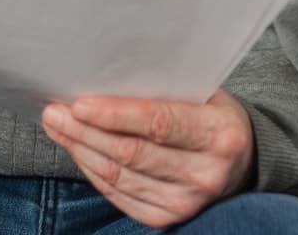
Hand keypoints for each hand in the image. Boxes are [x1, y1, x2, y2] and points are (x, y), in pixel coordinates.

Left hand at [41, 90, 254, 227]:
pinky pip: (119, 194)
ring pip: (119, 176)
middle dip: (85, 131)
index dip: (115, 114)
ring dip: (81, 150)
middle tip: (54, 112)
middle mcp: (204, 173)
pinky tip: (78, 151)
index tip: (80, 103)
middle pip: (131, 152)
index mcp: (219, 134)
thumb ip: (167, 89)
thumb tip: (108, 77)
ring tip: (58, 127)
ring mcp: (186, 202)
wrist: (243, 164)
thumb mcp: (206, 95)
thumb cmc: (215, 118)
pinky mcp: (166, 218)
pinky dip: (93, 172)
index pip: (158, 123)